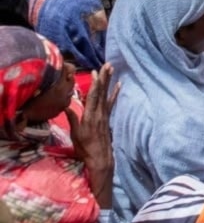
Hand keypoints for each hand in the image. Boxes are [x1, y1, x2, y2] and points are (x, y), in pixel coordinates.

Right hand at [66, 65, 118, 205]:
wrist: (99, 158)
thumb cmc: (84, 148)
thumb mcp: (75, 134)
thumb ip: (72, 118)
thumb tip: (66, 106)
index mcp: (89, 116)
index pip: (92, 96)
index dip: (94, 84)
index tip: (95, 71)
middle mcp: (99, 113)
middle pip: (101, 92)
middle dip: (104, 78)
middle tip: (108, 64)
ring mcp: (104, 115)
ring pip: (106, 95)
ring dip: (109, 82)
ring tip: (112, 70)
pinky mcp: (107, 118)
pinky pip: (111, 103)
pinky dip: (114, 93)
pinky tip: (119, 85)